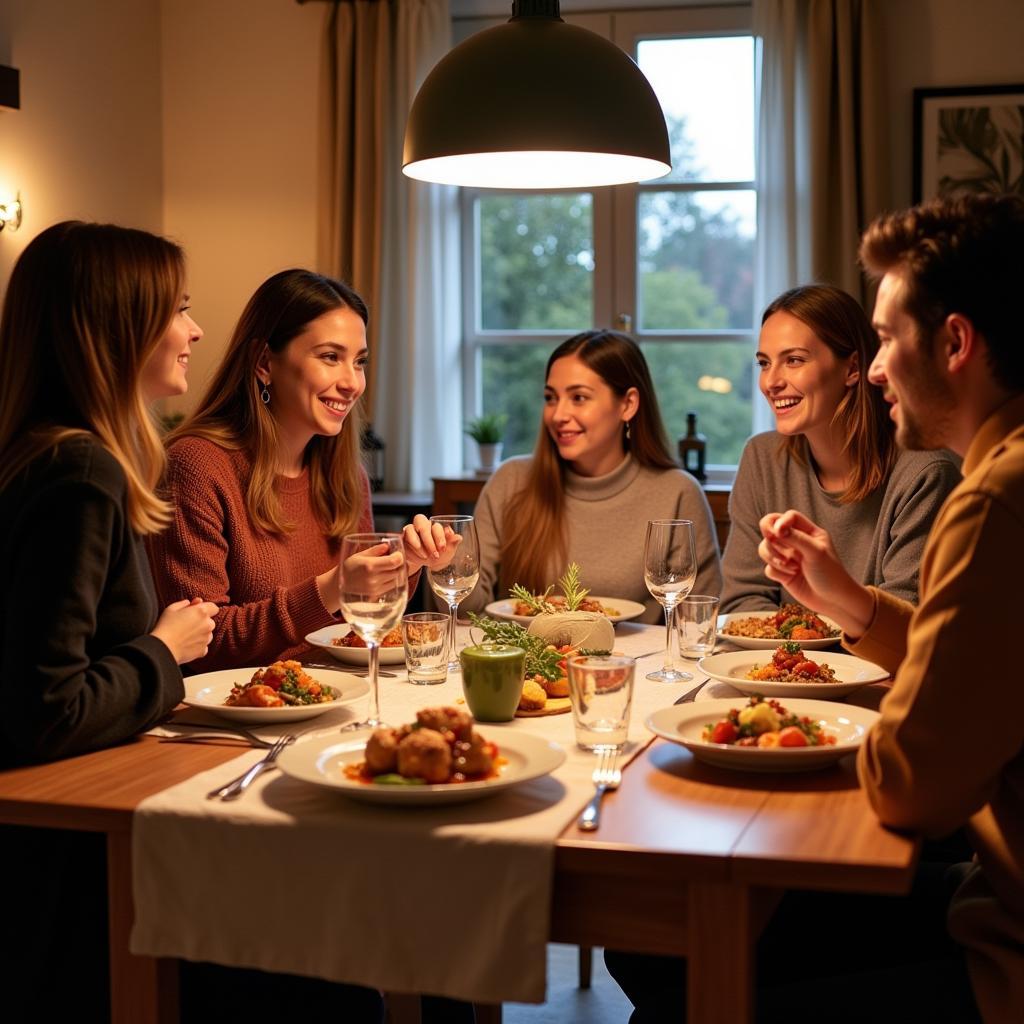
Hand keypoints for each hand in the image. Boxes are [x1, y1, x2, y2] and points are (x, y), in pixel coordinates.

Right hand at [151, 597, 217, 664]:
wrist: (162, 648)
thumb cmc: (165, 627)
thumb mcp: (171, 608)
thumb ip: (184, 603)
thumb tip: (192, 603)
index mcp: (202, 612)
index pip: (213, 607)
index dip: (205, 609)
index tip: (196, 612)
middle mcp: (208, 624)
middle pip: (210, 621)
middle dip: (201, 622)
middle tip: (187, 625)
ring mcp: (207, 638)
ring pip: (207, 634)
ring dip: (200, 633)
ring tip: (185, 636)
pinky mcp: (203, 650)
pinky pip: (203, 645)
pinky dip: (197, 645)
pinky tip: (186, 644)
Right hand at [339, 541, 405, 598]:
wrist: (339, 584)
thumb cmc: (349, 567)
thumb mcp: (360, 555)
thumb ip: (375, 550)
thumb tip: (388, 546)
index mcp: (370, 565)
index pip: (394, 561)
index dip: (399, 557)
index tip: (397, 554)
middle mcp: (374, 578)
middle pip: (398, 570)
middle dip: (399, 564)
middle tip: (395, 559)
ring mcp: (375, 588)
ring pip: (397, 579)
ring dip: (397, 572)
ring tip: (391, 567)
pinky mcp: (376, 595)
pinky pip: (391, 587)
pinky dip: (392, 580)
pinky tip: (386, 575)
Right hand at [402, 514, 460, 572]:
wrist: (428, 564)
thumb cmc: (440, 554)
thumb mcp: (448, 550)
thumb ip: (453, 542)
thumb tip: (458, 537)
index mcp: (435, 526)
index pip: (436, 526)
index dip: (439, 536)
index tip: (442, 548)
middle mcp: (423, 525)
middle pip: (422, 523)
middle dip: (428, 539)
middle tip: (435, 554)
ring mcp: (411, 531)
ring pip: (410, 529)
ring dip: (418, 543)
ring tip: (425, 556)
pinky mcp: (403, 538)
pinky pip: (404, 538)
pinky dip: (411, 546)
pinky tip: (418, 554)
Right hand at [757, 511, 873, 636]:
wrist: (833, 601)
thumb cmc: (830, 574)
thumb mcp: (815, 551)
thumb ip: (795, 537)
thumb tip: (775, 528)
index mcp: (809, 533)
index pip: (788, 517)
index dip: (779, 522)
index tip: (778, 533)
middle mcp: (796, 542)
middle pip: (771, 530)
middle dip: (771, 539)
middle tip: (773, 541)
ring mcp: (787, 557)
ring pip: (765, 548)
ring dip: (773, 557)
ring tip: (790, 567)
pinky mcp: (782, 573)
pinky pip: (768, 567)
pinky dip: (777, 572)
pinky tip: (791, 576)